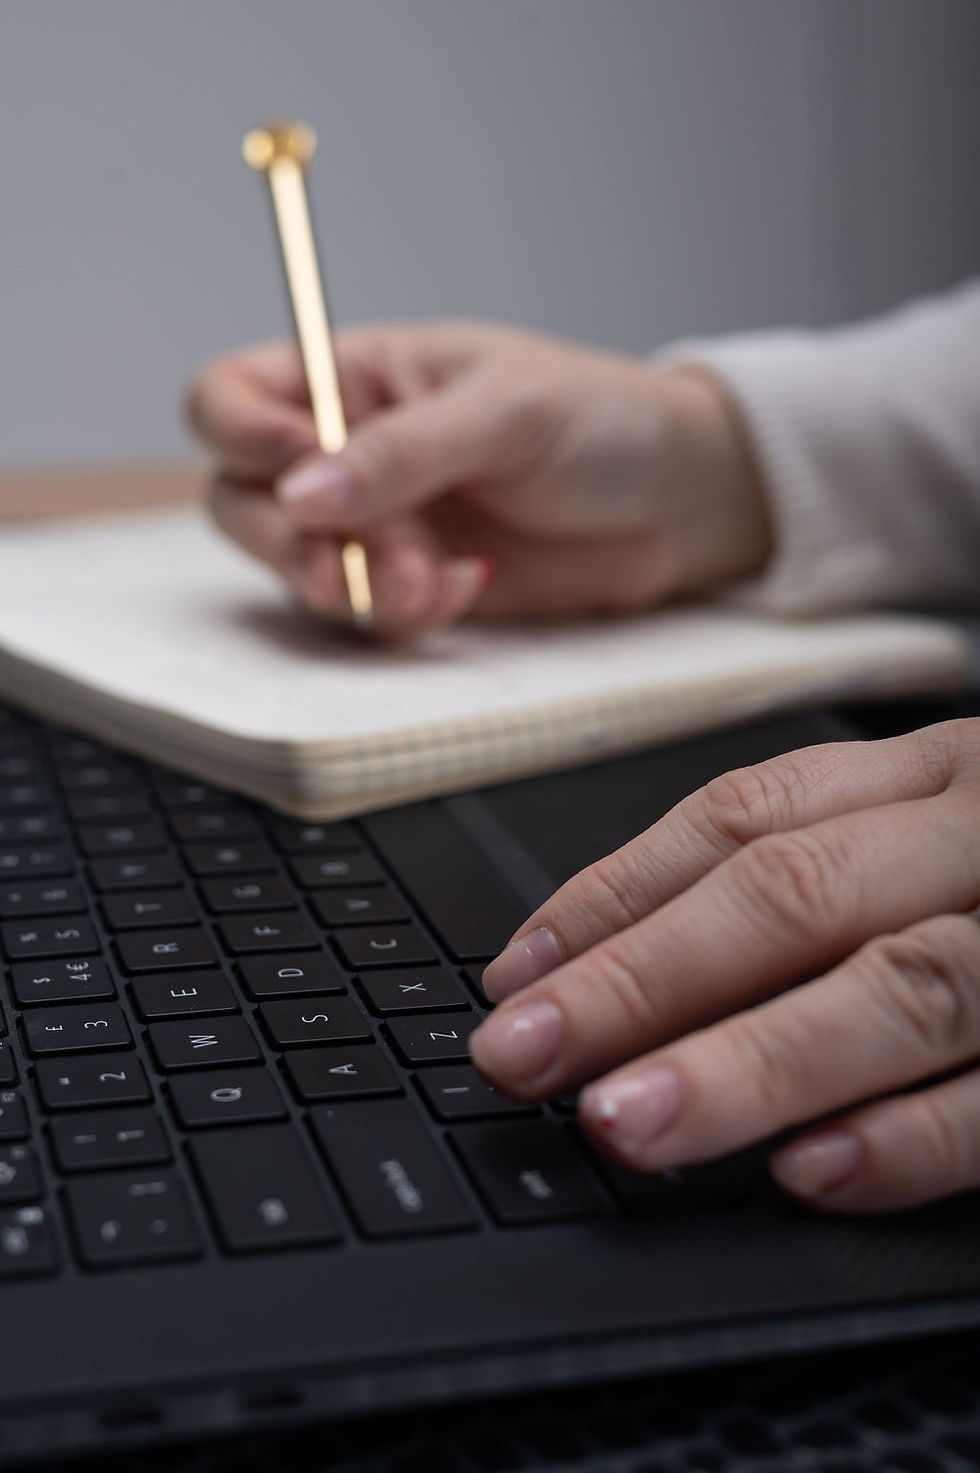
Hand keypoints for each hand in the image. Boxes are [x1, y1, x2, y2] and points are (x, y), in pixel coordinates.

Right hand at [185, 322, 769, 637]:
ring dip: (348, 586)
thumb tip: (301, 493)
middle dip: (287, 539)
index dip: (238, 432)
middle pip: (243, 500)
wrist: (678, 502)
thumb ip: (400, 452)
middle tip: (348, 559)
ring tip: (424, 582)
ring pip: (300, 568)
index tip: (292, 461)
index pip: (234, 397)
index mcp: (356, 376)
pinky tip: (466, 588)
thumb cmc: (602, 420)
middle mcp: (349, 451)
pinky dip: (400, 612)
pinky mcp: (413, 583)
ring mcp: (378, 524)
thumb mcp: (504, 413)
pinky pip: (365, 614)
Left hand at [471, 719, 979, 1213]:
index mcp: (927, 779)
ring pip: (899, 987)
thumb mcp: (931, 835)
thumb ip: (809, 879)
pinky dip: (909, 1137)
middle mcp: (976, 840)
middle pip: (795, 894)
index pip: (744, 819)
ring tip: (623, 1118)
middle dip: (642, 977)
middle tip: (522, 1053)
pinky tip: (809, 1172)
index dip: (615, 896)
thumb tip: (599, 965)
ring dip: (747, 1060)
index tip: (512, 976)